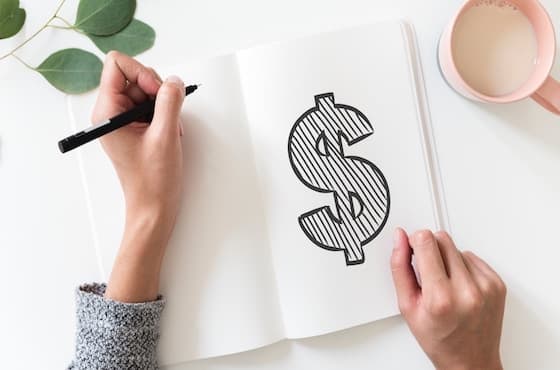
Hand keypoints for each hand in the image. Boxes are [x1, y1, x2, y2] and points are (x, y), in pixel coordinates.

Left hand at [91, 51, 185, 302]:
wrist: (154, 208)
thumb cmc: (153, 180)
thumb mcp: (164, 136)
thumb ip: (169, 102)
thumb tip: (174, 80)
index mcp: (107, 112)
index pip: (117, 64)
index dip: (142, 72)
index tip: (157, 92)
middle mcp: (111, 113)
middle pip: (135, 75)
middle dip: (157, 90)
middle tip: (166, 114)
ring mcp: (123, 120)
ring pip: (146, 90)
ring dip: (164, 106)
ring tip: (168, 130)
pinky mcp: (135, 128)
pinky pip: (151, 106)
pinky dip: (165, 115)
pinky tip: (168, 134)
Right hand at [391, 229, 505, 369]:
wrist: (470, 361)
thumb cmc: (439, 338)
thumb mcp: (407, 306)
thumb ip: (400, 267)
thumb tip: (400, 239)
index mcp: (440, 298)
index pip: (426, 241)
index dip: (415, 241)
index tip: (412, 248)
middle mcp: (467, 290)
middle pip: (443, 239)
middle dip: (430, 249)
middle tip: (428, 272)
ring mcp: (486, 287)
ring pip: (458, 248)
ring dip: (448, 260)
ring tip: (445, 284)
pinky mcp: (497, 284)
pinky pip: (474, 258)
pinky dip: (463, 267)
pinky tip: (459, 286)